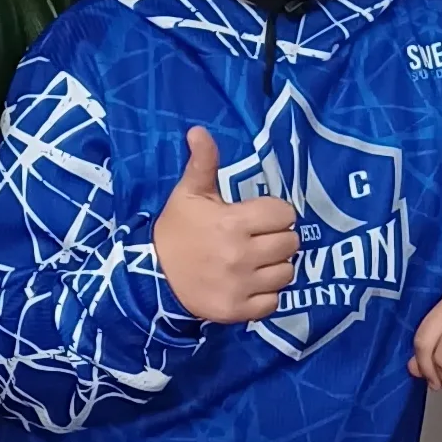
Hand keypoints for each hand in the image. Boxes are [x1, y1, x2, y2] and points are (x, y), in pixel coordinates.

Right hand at [153, 126, 299, 324]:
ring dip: (275, 267)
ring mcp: (241, 285)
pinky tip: (250, 285)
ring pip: (286, 273)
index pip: (284, 214)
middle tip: (258, 240)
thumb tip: (199, 130)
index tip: (260, 218)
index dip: (275, 214)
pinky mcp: (238, 310)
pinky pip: (274, 302)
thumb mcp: (188, 194)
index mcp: (233, 222)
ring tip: (255, 263)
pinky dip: (266, 295)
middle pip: (290, 243)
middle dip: (278, 239)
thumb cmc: (176, 231)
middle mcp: (241, 255)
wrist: (152, 276)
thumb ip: (202, 163)